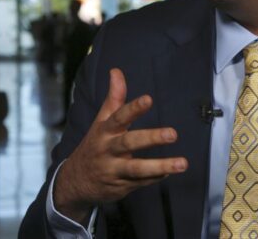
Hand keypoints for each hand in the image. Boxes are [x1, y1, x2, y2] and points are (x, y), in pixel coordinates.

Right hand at [54, 68, 187, 222]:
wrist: (75, 182)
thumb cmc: (94, 145)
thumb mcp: (101, 121)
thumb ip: (113, 98)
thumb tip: (116, 71)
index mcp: (104, 131)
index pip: (119, 117)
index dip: (133, 108)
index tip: (149, 99)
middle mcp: (108, 150)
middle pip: (129, 143)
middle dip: (151, 138)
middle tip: (173, 134)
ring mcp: (114, 170)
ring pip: (137, 169)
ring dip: (160, 166)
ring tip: (183, 163)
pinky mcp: (121, 186)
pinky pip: (141, 182)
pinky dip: (156, 177)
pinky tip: (170, 171)